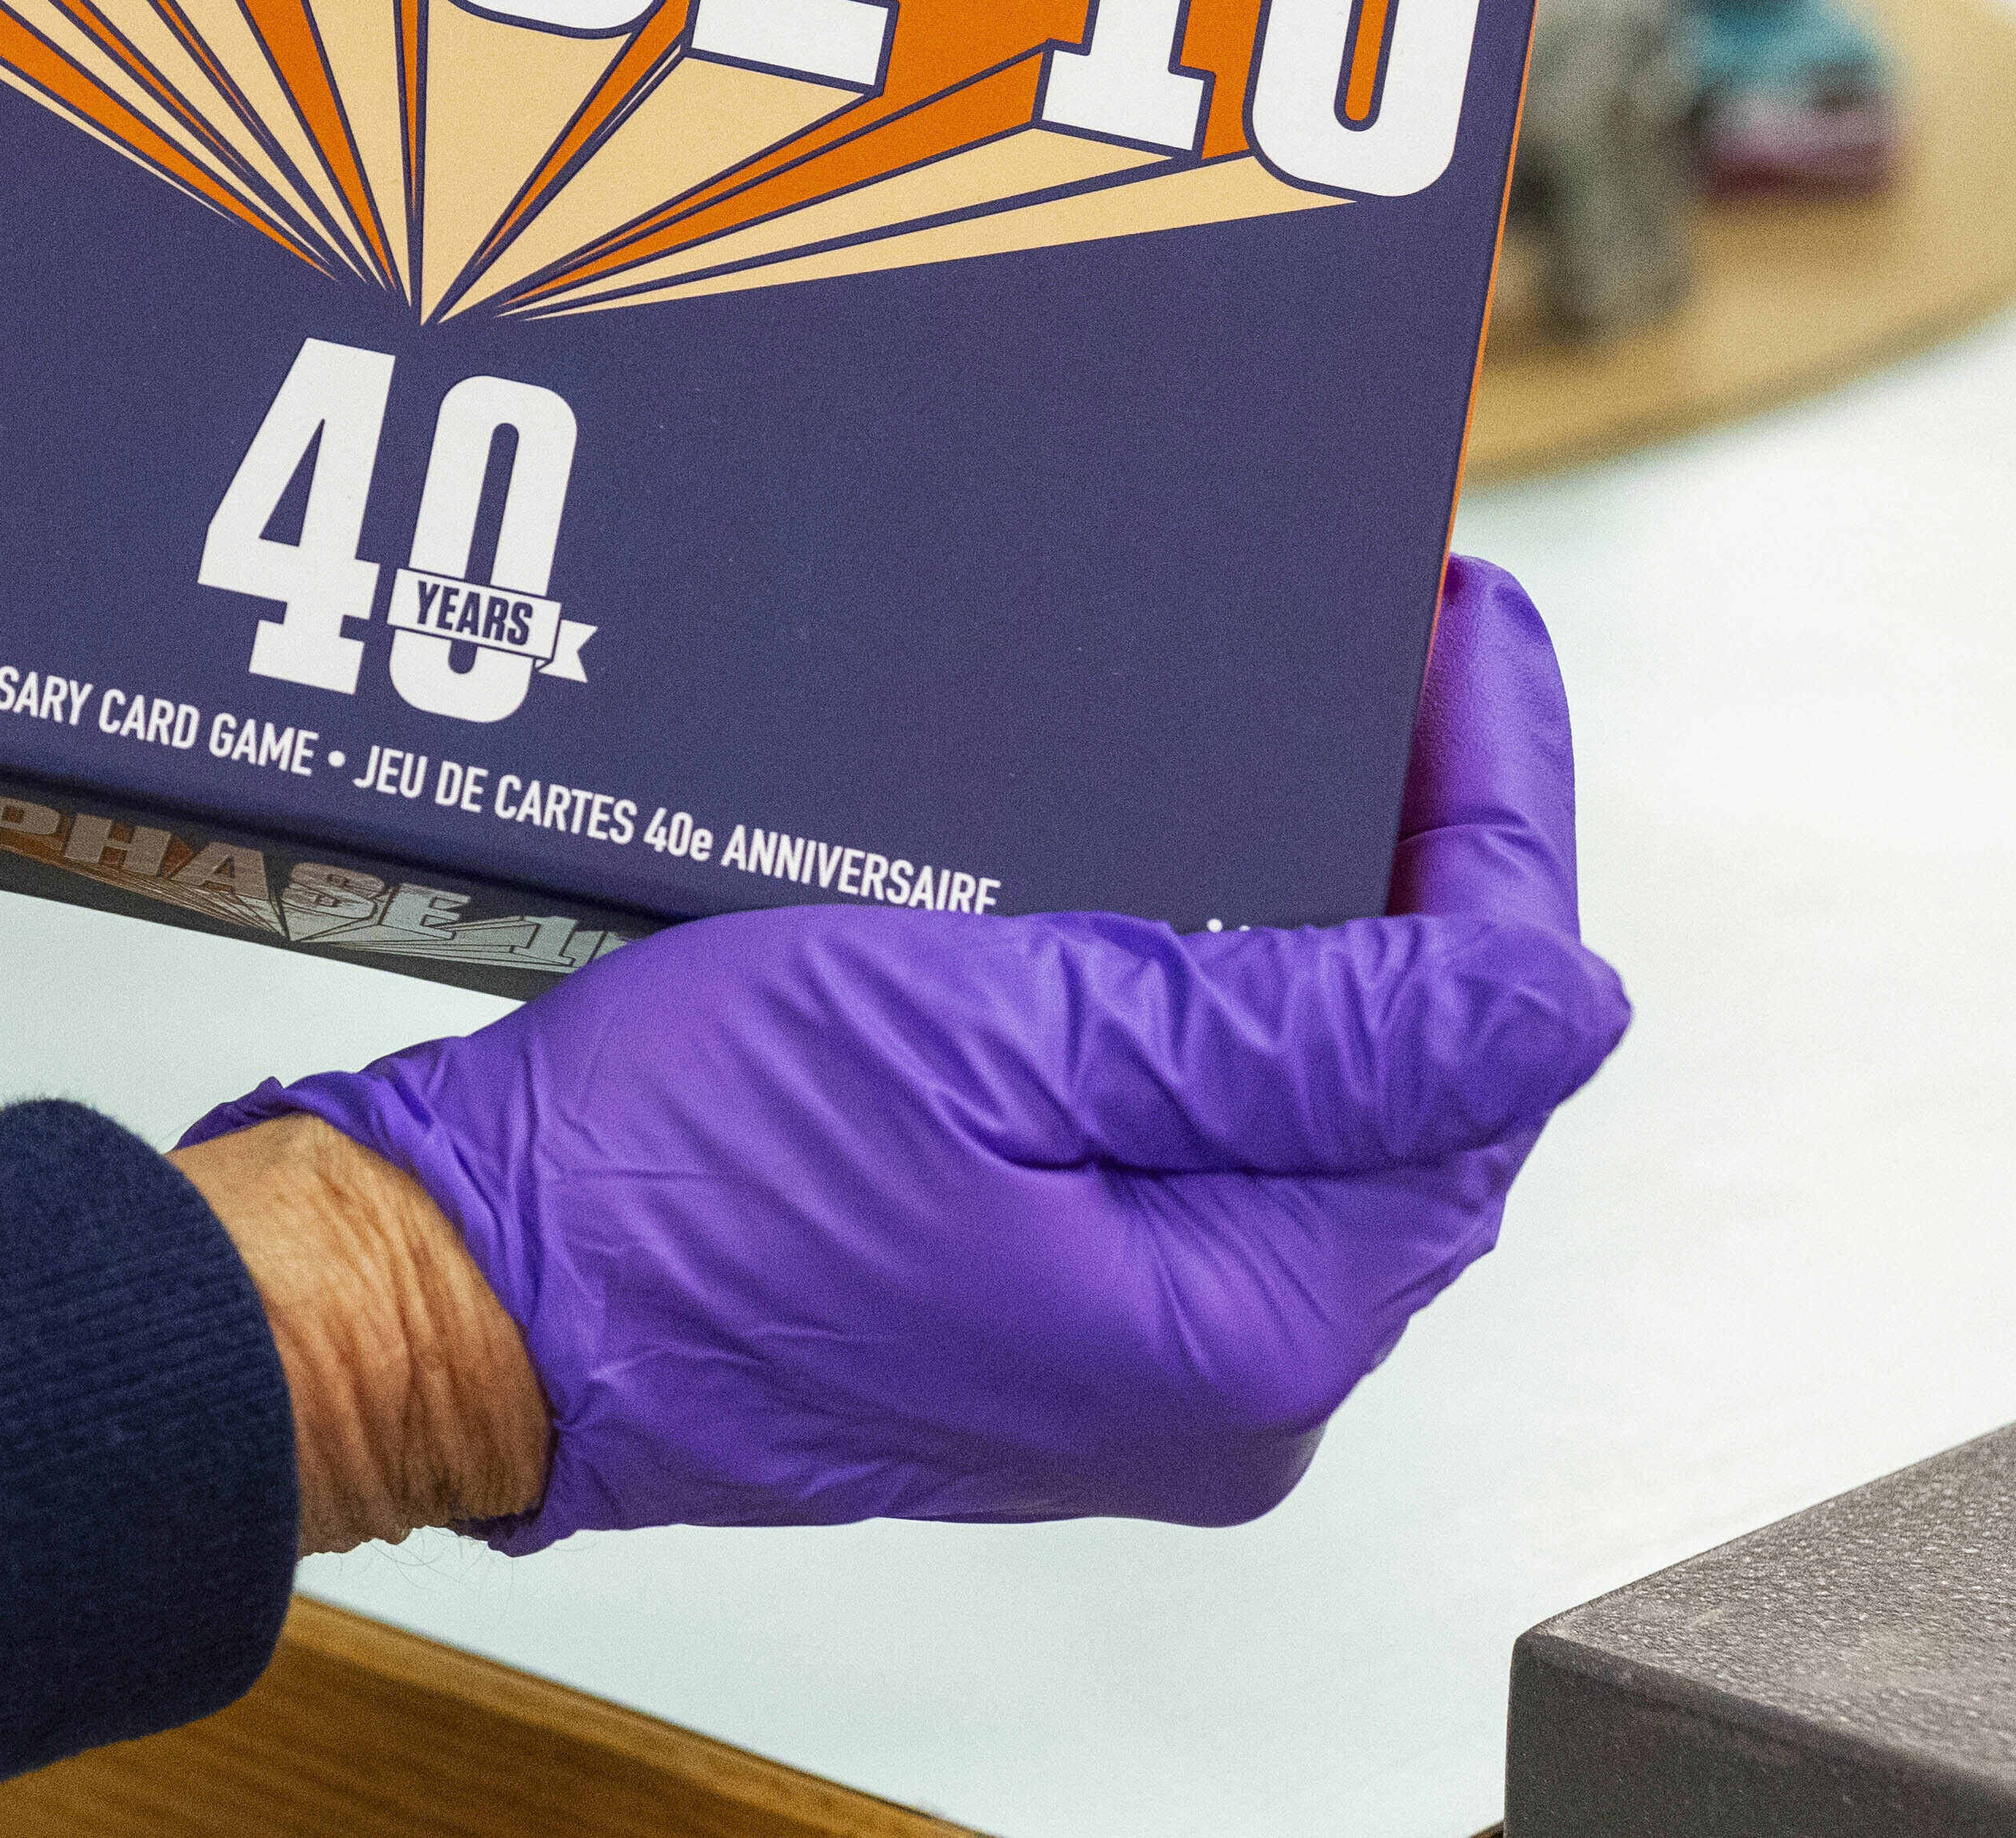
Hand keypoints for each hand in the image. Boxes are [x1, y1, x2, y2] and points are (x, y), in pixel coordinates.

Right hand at [184, 558, 1628, 1545]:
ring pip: (1311, 1123)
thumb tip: (1551, 1001)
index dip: (1501, 820)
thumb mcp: (990, 1029)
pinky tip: (1175, 905)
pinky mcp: (1038, 1327)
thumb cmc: (670, 1171)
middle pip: (1415, 1093)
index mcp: (1248, 1324)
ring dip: (1326, 936)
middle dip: (1428, 866)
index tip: (1474, 637)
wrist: (465, 1293)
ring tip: (1310, 744)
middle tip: (1405, 658)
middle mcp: (1224, 1379)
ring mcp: (1129, 1367)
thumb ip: (1292, 1028)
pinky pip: (1193, 1159)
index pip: (1479, 1047)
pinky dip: (1211, 1019)